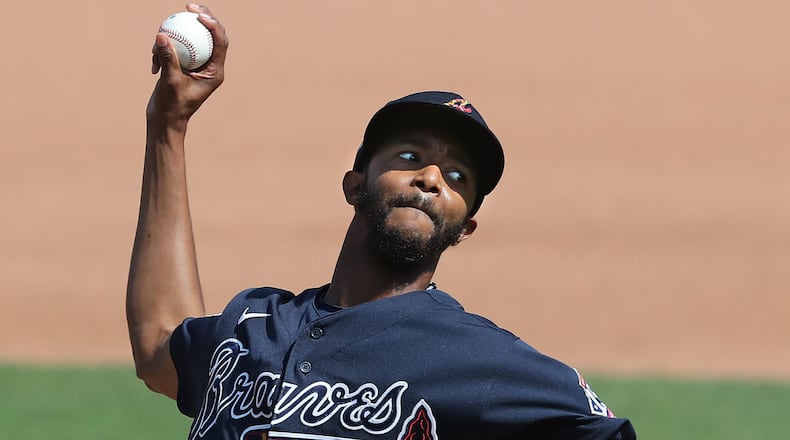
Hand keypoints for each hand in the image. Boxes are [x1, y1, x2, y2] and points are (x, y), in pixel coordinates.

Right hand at [146, 4, 228, 121]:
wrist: (164, 120)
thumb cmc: (171, 106)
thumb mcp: (169, 82)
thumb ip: (167, 59)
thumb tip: (162, 35)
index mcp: (215, 71)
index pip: (220, 42)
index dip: (213, 24)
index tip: (198, 14)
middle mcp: (209, 66)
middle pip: (210, 35)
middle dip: (201, 17)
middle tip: (188, 6)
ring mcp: (196, 65)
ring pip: (190, 40)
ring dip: (173, 38)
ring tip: (157, 48)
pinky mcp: (183, 65)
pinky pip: (176, 48)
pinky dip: (163, 50)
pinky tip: (153, 63)